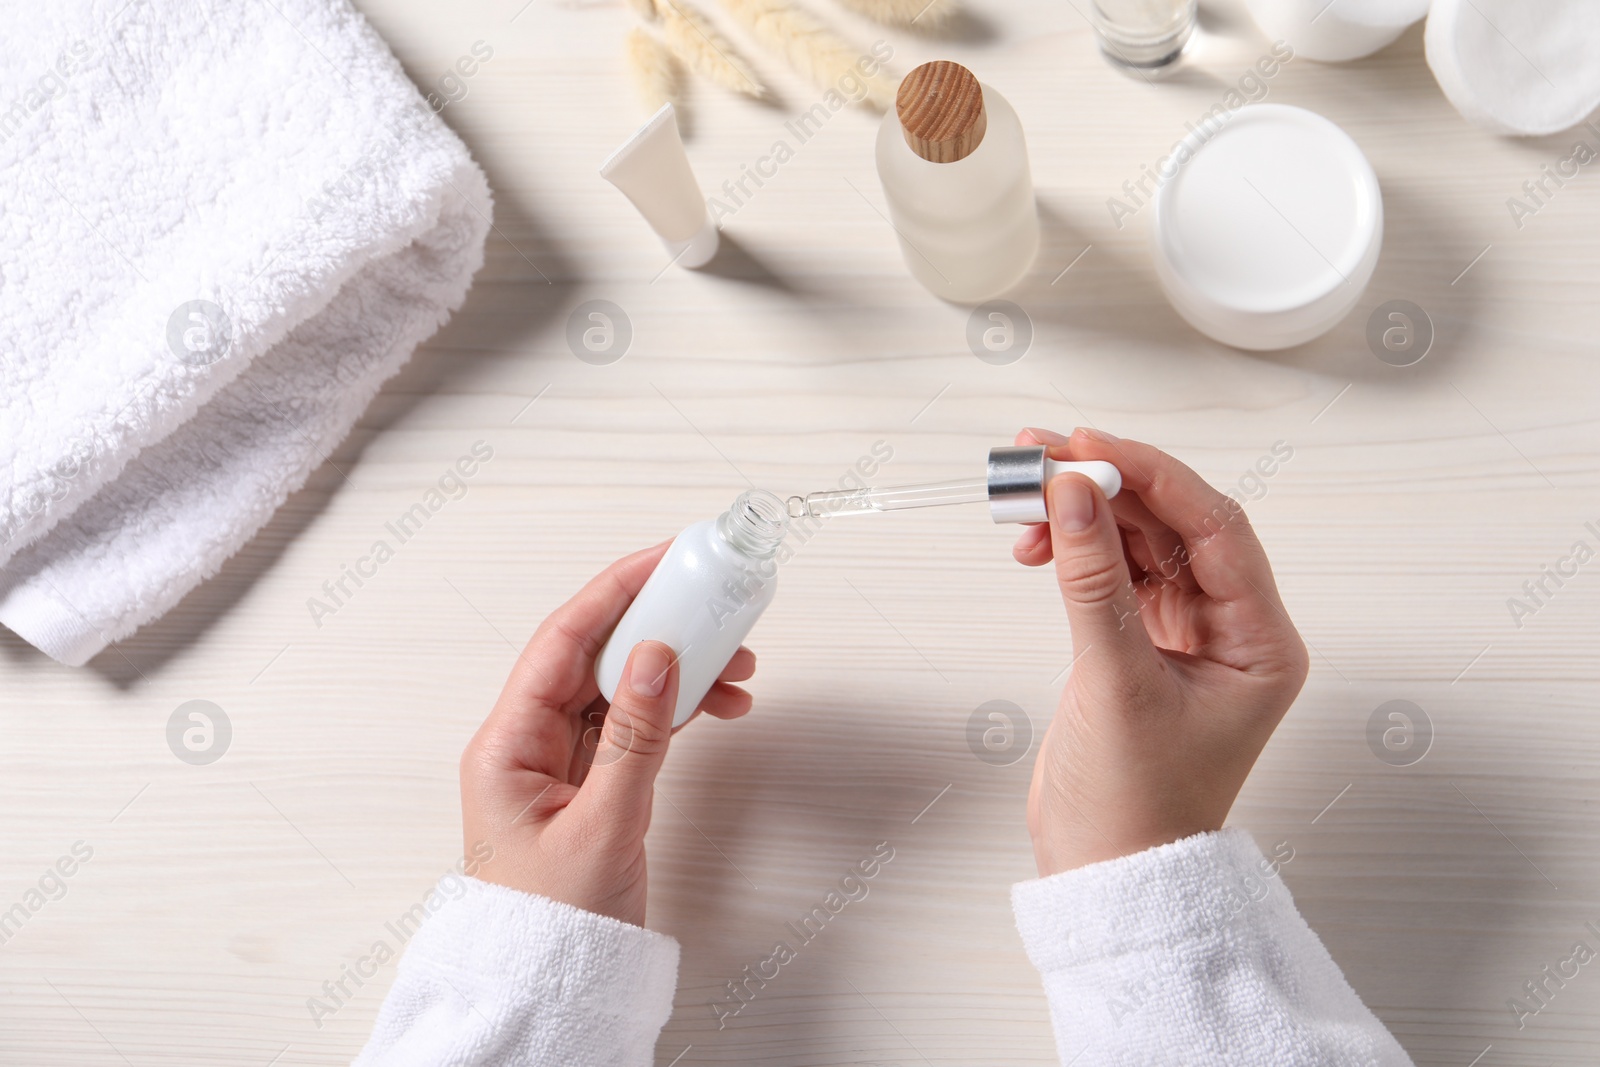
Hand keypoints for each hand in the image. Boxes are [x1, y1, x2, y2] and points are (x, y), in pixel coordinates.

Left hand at [459, 542, 756, 925]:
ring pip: (623, 688)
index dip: (615, 591)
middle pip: (596, 655)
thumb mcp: (602, 826)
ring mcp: (562, 762)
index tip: (665, 560)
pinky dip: (677, 710)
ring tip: (736, 668)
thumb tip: (655, 654)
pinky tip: (715, 705)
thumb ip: (634, 736)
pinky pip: (636, 724)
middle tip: (716, 605)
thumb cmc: (550, 924)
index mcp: (508, 742)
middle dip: (660, 626)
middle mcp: (530, 741)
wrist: (547, 990)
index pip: (563, 640)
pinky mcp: (593, 784)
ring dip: (678, 670)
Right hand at [1012, 427, 1309, 875]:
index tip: (1088, 447)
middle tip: (1039, 458)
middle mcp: (1230, 628)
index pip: (1215, 527)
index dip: (1152, 475)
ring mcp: (1182, 632)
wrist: (1106, 876)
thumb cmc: (1135, 807)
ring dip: (1082, 513)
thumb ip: (1092, 581)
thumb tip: (1072, 492)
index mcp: (1261, 641)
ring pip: (1136, 541)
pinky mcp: (1137, 641)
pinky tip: (1036, 543)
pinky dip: (1072, 550)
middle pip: (1171, 524)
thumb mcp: (1116, 684)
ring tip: (1022, 495)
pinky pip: (1109, 571)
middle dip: (1106, 485)